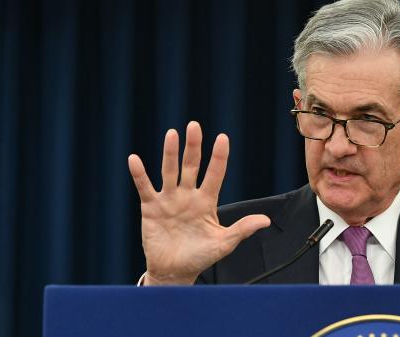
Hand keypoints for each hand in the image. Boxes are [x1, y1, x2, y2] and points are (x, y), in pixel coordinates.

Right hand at [127, 122, 270, 284]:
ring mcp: (169, 199)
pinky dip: (139, 174)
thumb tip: (266, 221)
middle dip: (193, 146)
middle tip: (194, 126)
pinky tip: (134, 159)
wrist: (174, 273)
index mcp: (207, 201)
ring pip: (169, 171)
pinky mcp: (151, 208)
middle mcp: (188, 195)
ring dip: (170, 153)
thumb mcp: (223, 244)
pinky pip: (145, 188)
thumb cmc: (200, 256)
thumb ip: (242, 230)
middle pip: (191, 166)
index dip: (219, 157)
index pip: (215, 174)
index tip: (223, 138)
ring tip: (172, 134)